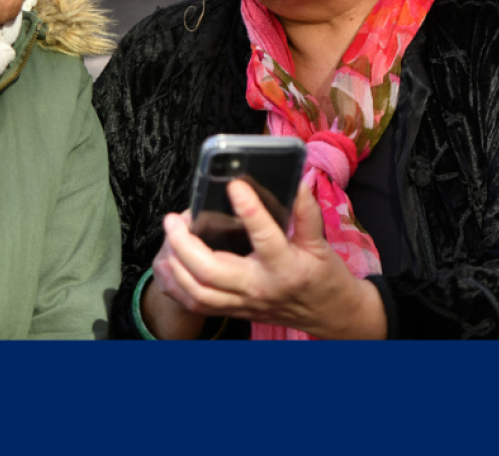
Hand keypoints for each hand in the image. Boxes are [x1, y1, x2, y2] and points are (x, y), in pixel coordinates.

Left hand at [153, 179, 387, 338]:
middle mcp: (260, 289)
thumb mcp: (321, 244)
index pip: (264, 238)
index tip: (234, 184)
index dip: (250, 209)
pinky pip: (197, 305)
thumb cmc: (325, 278)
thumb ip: (307, 213)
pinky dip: (177, 286)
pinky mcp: (235, 311)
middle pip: (211, 272)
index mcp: (286, 268)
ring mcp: (244, 304)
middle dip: (185, 244)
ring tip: (169, 236)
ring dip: (176, 265)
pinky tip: (168, 264)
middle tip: (174, 218)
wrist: (330, 316)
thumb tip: (297, 181)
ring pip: (198, 292)